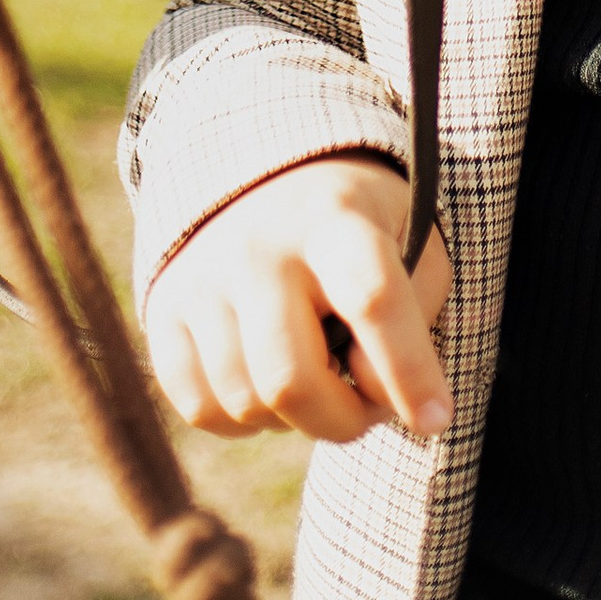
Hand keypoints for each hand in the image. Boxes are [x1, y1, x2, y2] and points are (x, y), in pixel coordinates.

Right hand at [144, 151, 452, 443]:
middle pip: (291, 379)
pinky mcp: (163, 306)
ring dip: (295, 420)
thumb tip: (363, 389)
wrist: (267, 178)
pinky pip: (200, 407)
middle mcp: (259, 243)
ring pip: (245, 404)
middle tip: (364, 405)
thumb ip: (411, 319)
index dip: (408, 370)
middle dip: (342, 421)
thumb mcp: (411, 247)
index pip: (372, 298)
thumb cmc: (359, 230)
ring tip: (318, 378)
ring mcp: (202, 275)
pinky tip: (267, 379)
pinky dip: (243, 420)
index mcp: (335, 218)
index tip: (437, 418)